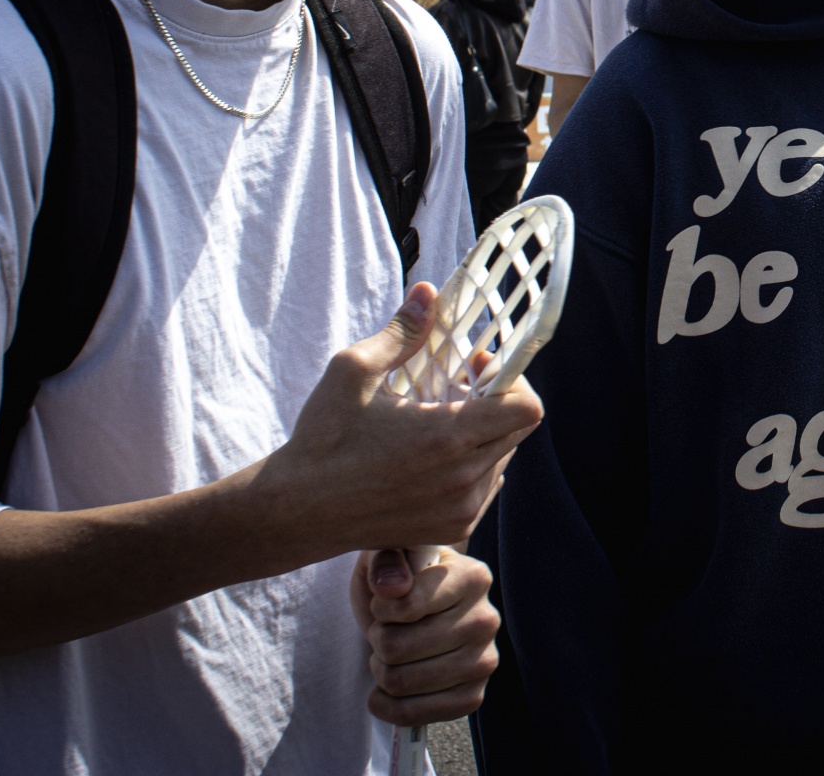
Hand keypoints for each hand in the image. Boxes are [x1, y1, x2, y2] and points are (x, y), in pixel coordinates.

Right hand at [251, 285, 544, 560]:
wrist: (296, 512)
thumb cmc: (323, 440)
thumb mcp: (353, 372)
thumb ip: (400, 333)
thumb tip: (427, 294)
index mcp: (448, 437)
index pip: (527, 408)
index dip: (514, 381)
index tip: (478, 369)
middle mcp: (463, 477)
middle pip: (517, 430)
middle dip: (497, 403)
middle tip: (457, 388)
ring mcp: (460, 509)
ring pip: (502, 459)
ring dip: (483, 436)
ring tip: (437, 423)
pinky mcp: (450, 529)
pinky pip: (485, 488)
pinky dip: (471, 468)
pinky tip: (431, 457)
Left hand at [349, 548, 499, 724]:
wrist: (411, 622)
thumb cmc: (400, 584)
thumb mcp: (387, 556)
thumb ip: (387, 560)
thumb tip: (394, 588)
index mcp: (474, 576)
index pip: (406, 604)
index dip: (380, 608)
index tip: (385, 603)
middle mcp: (487, 619)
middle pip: (396, 647)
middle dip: (377, 641)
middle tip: (387, 632)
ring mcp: (484, 662)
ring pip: (400, 681)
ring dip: (380, 670)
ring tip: (391, 655)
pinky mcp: (473, 696)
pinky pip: (412, 714)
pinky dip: (386, 704)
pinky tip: (388, 689)